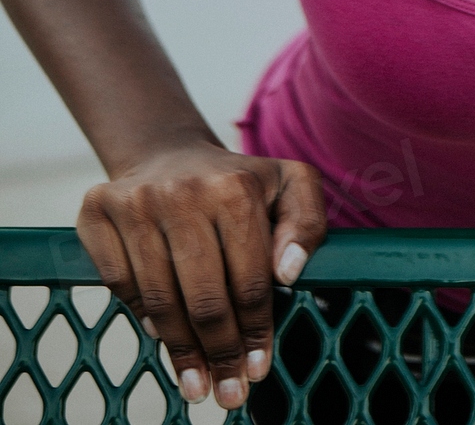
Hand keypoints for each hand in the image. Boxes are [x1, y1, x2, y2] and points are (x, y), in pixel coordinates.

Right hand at [77, 141, 326, 410]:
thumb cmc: (237, 181)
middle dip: (220, 353)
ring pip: (160, 301)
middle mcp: (182, 192)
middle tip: (227, 392)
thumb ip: (307, 223)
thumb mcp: (290, 184)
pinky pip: (120, 285)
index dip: (256, 332)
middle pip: (204, 299)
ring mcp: (134, 202)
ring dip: (182, 351)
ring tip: (197, 384)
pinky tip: (162, 334)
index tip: (258, 369)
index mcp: (235, 187)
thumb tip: (289, 273)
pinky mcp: (97, 212)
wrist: (168, 153)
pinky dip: (142, 316)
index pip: (250, 280)